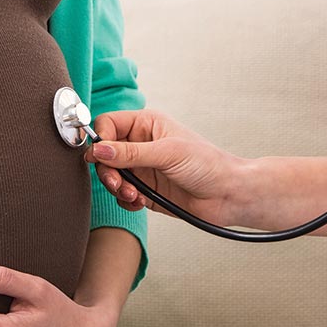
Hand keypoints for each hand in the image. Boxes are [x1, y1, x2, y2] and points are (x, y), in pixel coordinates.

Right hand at [84, 109, 242, 225]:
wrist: (227, 194)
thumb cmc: (207, 163)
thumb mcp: (167, 153)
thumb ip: (131, 153)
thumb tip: (100, 149)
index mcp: (147, 124)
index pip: (109, 124)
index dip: (100, 139)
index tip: (99, 156)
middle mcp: (141, 144)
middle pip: (105, 152)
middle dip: (108, 169)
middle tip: (117, 182)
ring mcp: (143, 167)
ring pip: (111, 174)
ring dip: (117, 187)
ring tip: (133, 195)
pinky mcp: (145, 189)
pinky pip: (122, 194)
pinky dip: (125, 200)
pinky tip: (139, 202)